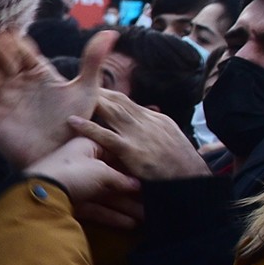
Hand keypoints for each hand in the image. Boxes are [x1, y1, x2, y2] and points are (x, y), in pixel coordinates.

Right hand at [0, 30, 118, 172]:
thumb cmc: (76, 125)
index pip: (21, 49)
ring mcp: (1, 98)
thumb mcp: (86, 90)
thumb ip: (92, 61)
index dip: (14, 40)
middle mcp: (16, 82)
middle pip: (0, 58)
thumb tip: (111, 32)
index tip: (10, 30)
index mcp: (37, 72)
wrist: (59, 156)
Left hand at [22, 137, 141, 229]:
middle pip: (113, 177)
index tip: (152, 175)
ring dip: (127, 206)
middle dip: (133, 190)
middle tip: (155, 200)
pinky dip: (112, 216)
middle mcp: (83, 163)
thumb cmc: (73, 172)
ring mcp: (77, 184)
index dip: (133, 165)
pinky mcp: (73, 203)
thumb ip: (121, 178)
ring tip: (148, 216)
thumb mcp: (102, 171)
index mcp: (88, 146)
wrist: (41, 193)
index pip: (115, 153)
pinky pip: (97, 208)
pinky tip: (131, 224)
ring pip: (106, 195)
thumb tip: (137, 185)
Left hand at [68, 91, 210, 183]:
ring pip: (111, 113)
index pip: (128, 102)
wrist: (192, 179)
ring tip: (71, 95)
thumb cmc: (181, 164)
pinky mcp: (132, 150)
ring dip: (92, 103)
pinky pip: (106, 136)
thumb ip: (155, 128)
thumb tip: (149, 115)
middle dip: (98, 92)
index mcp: (155, 119)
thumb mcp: (170, 139)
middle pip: (118, 101)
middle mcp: (146, 122)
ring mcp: (138, 135)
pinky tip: (72, 121)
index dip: (109, 95)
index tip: (92, 89)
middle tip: (75, 85)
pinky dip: (88, 128)